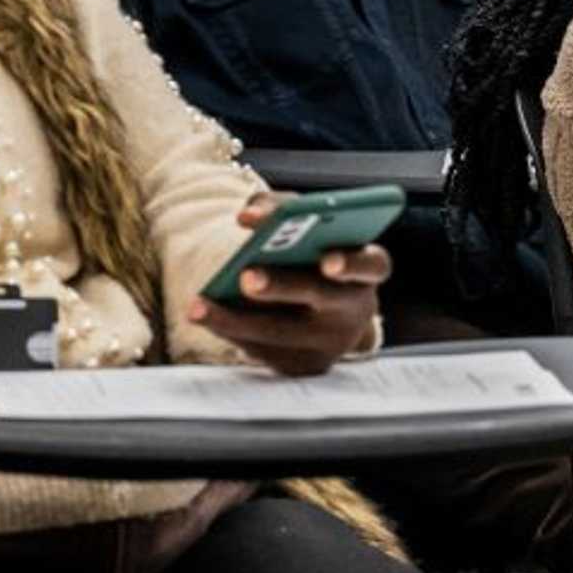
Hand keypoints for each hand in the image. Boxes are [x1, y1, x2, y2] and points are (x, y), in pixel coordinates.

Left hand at [186, 192, 391, 376]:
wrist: (323, 309)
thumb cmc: (314, 253)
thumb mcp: (310, 225)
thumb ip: (282, 208)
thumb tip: (249, 215)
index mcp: (367, 268)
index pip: (373, 264)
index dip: (353, 263)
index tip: (328, 260)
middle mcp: (355, 309)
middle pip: (321, 298)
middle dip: (283, 286)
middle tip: (247, 276)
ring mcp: (331, 343)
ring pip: (282, 332)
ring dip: (237, 319)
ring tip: (200, 305)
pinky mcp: (304, 364)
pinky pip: (265, 351)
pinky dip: (233, 332)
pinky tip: (207, 318)